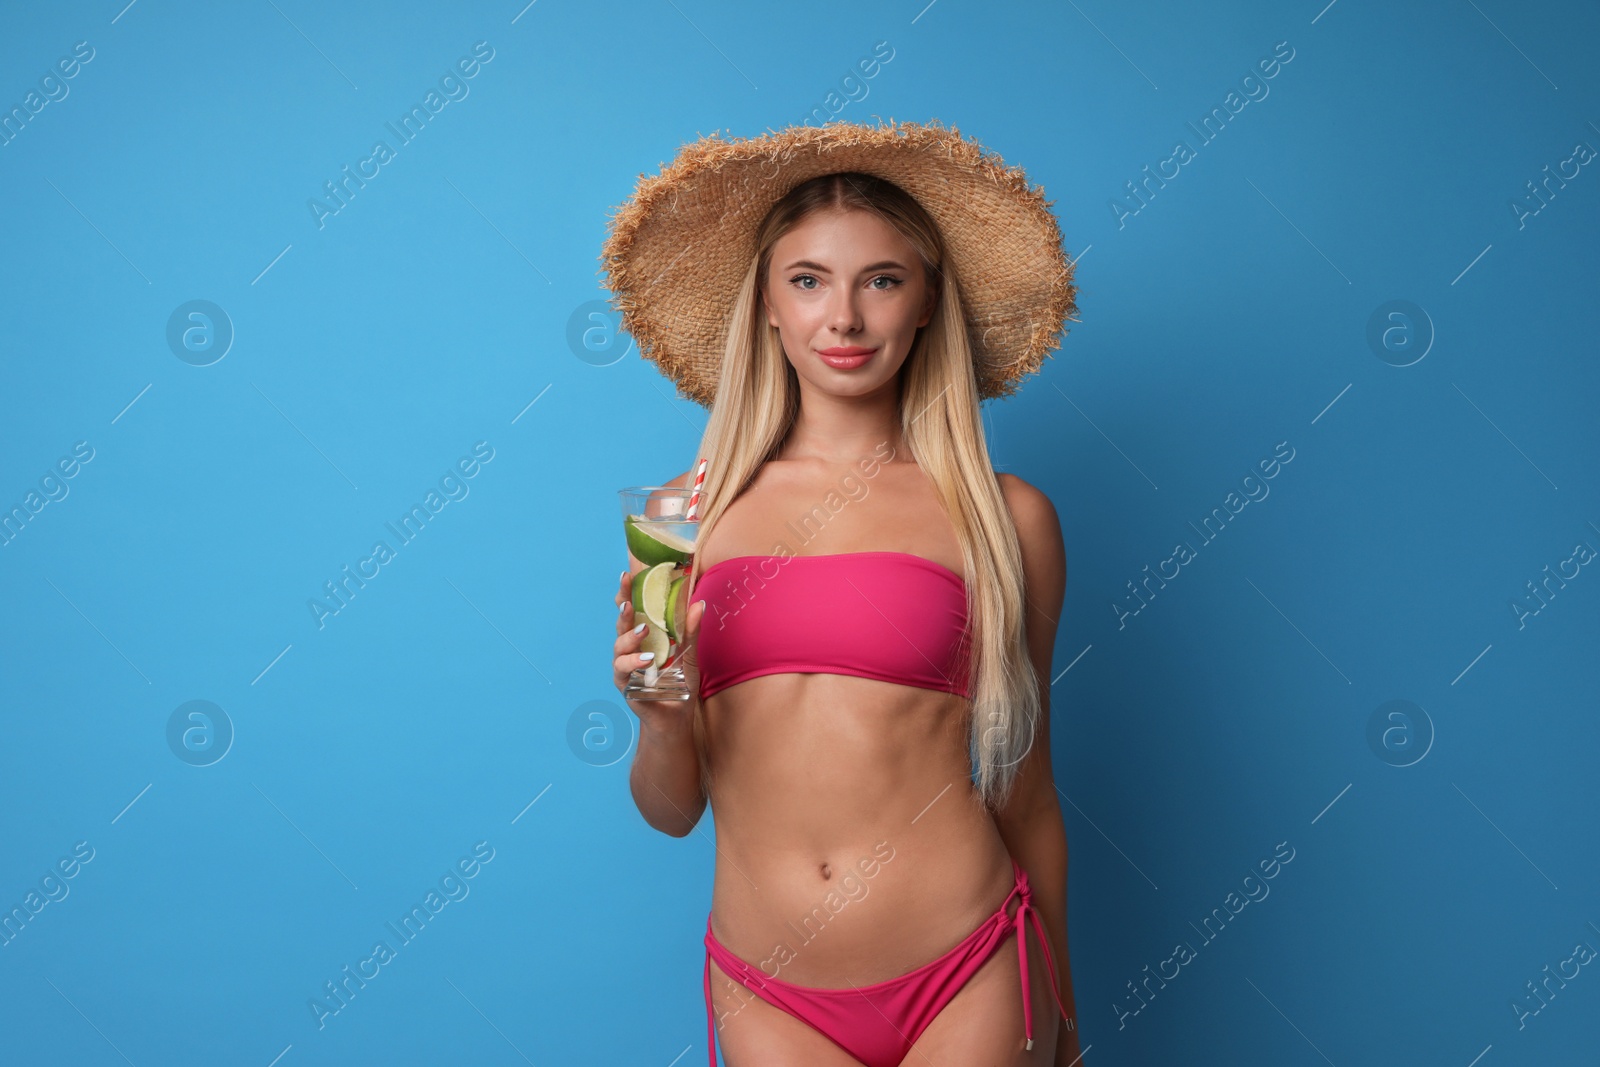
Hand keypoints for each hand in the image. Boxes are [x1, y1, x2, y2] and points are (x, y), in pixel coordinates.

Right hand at [613, 567, 707, 728]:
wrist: (676, 719)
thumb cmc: (680, 685)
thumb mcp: (690, 655)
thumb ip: (691, 631)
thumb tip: (699, 603)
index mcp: (645, 637)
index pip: (632, 610)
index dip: (627, 593)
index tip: (627, 576)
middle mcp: (631, 648)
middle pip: (621, 623)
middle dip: (622, 608)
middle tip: (627, 599)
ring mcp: (625, 666)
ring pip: (619, 646)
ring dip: (630, 636)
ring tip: (643, 630)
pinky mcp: (625, 685)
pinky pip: (623, 670)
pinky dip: (633, 663)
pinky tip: (647, 659)